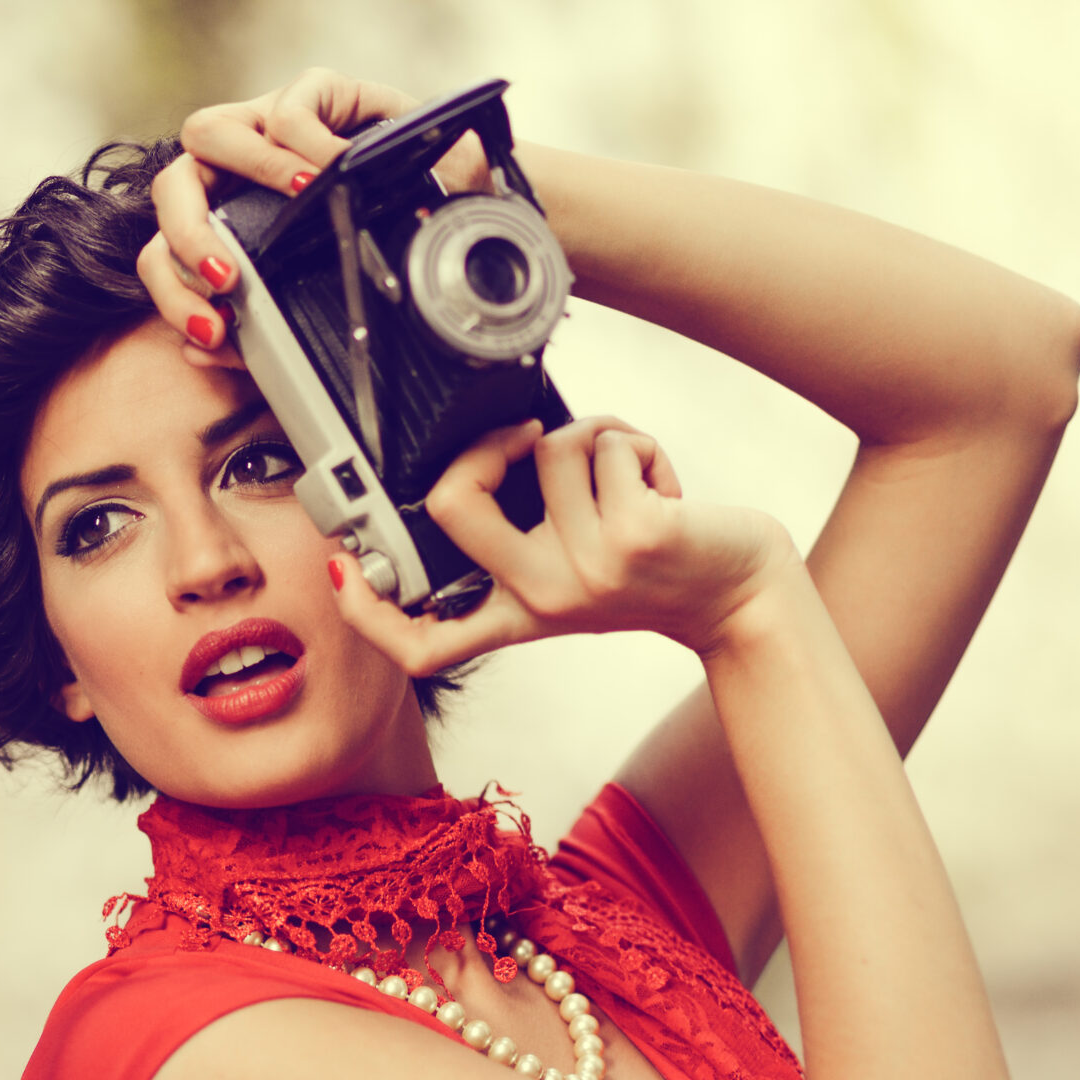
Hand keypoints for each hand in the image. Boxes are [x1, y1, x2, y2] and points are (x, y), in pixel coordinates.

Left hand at [140, 66, 489, 360]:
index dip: (174, 291)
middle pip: (171, 187)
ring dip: (244, 171)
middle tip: (227, 279)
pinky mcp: (315, 91)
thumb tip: (200, 350)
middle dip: (187, 237)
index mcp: (225, 218)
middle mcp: (235, 168)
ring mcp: (268, 123)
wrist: (460, 203)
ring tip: (289, 212)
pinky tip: (336, 174)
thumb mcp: (325, 295)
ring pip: (205, 133)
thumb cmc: (387, 247)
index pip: (166, 249)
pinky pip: (287, 112)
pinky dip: (304, 147)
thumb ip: (263, 331)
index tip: (212, 330)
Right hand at [328, 418, 794, 670]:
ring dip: (596, 436)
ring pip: (548, 447)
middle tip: (526, 440)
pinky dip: (637, 442)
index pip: (423, 643)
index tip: (337, 571)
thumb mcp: (580, 567)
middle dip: (482, 444)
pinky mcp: (633, 537)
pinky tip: (662, 483)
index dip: (367, 612)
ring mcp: (586, 573)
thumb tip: (487, 446)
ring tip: (628, 474)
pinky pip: (604, 443)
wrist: (742, 595)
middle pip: (454, 506)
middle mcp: (542, 601)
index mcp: (519, 615)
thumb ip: (525, 530)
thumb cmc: (664, 565)